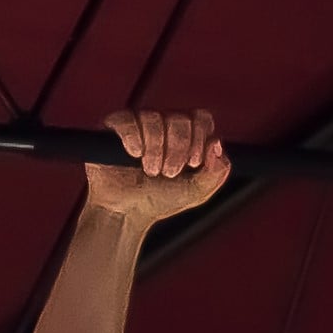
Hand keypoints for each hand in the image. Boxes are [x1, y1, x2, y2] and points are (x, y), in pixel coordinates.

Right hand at [86, 109, 230, 226]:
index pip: (201, 118)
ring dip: (156, 151)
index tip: (193, 163)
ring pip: (154, 119)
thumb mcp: (196, 193)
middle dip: (178, 150)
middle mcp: (163, 124)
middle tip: (169, 173)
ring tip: (150, 171)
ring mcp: (139, 122)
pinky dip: (134, 140)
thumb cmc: (159, 200)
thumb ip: (215, 173)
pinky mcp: (115, 126)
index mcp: (185, 135)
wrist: (128, 213)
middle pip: (180, 118)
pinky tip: (134, 156)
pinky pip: (128, 121)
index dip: (200, 138)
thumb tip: (217, 144)